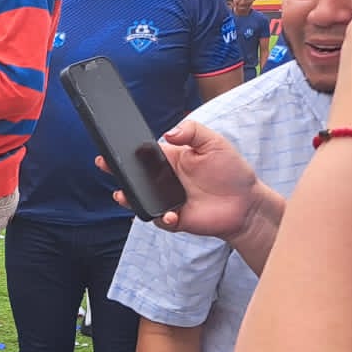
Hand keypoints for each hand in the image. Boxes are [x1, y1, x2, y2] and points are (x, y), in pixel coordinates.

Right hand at [101, 120, 263, 238]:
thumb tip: (168, 132)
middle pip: (133, 177)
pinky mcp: (173, 219)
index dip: (125, 151)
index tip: (111, 146)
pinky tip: (171, 214)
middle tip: (104, 164)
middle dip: (116, 172)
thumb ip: (192, 131)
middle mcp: (163, 181)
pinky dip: (161, 218)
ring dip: (128, 198)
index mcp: (170, 159)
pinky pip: (159, 219)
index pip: (142, 154)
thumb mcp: (214, 143)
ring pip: (139, 199)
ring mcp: (166, 200)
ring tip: (122, 194)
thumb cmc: (231, 171)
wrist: (246, 204)